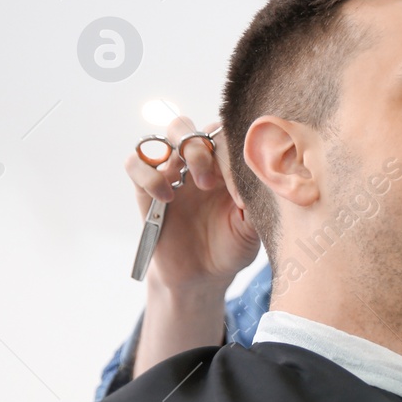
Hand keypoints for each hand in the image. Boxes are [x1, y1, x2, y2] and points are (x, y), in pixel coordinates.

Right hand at [125, 115, 259, 295]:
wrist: (203, 276)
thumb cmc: (232, 246)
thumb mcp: (254, 226)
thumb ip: (259, 199)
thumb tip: (267, 176)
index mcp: (229, 166)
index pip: (230, 135)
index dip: (236, 152)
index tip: (243, 189)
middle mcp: (201, 162)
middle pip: (200, 125)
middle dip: (207, 147)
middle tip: (213, 184)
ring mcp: (173, 172)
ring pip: (170, 132)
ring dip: (183, 150)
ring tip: (196, 185)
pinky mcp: (146, 189)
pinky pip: (135, 163)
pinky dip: (148, 175)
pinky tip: (166, 198)